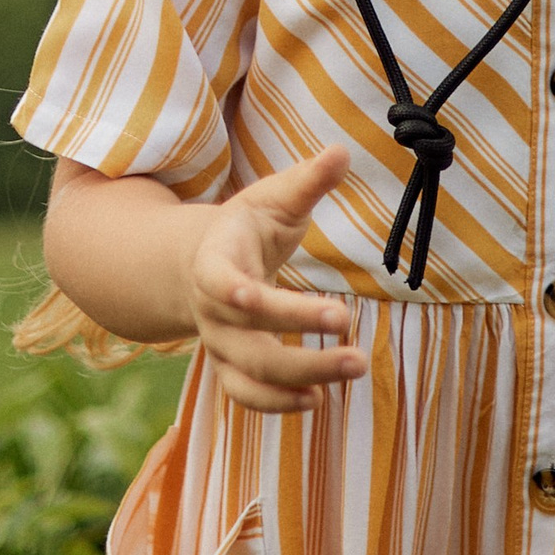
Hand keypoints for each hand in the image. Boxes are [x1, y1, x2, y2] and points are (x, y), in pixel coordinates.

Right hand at [186, 147, 365, 413]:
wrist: (200, 265)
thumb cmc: (245, 227)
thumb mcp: (271, 198)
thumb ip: (306, 181)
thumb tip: (343, 151)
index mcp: (215, 263)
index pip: (220, 282)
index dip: (236, 292)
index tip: (258, 296)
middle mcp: (212, 312)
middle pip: (249, 340)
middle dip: (300, 344)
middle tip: (352, 341)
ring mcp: (219, 346)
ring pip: (252, 374)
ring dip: (301, 377)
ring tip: (354, 367)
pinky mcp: (231, 368)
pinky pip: (248, 396)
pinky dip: (279, 403)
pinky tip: (319, 399)